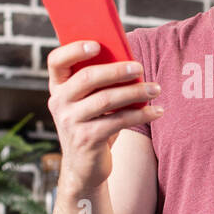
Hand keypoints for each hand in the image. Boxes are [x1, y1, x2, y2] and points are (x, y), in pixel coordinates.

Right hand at [47, 40, 162, 192]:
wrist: (85, 168)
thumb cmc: (93, 124)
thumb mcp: (89, 102)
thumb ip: (99, 83)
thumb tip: (131, 61)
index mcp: (58, 87)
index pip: (56, 61)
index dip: (74, 49)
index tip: (97, 44)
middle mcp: (59, 103)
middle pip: (87, 77)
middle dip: (117, 70)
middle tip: (140, 68)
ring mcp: (70, 122)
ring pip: (106, 99)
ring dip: (135, 92)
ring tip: (155, 89)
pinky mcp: (86, 140)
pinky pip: (118, 121)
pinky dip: (141, 115)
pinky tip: (157, 111)